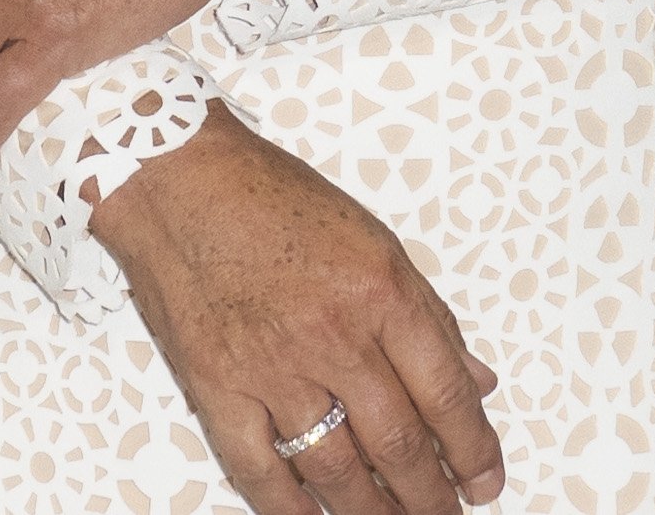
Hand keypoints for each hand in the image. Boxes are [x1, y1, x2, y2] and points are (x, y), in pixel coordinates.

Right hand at [91, 115, 503, 513]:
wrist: (171, 174)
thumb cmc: (266, 195)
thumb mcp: (370, 238)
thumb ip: (426, 315)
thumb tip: (473, 380)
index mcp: (379, 291)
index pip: (446, 393)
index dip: (473, 450)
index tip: (484, 479)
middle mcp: (331, 334)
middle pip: (398, 444)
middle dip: (432, 495)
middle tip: (446, 512)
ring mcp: (270, 367)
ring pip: (337, 469)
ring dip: (374, 512)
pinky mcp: (216, 386)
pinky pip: (259, 470)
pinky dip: (291, 510)